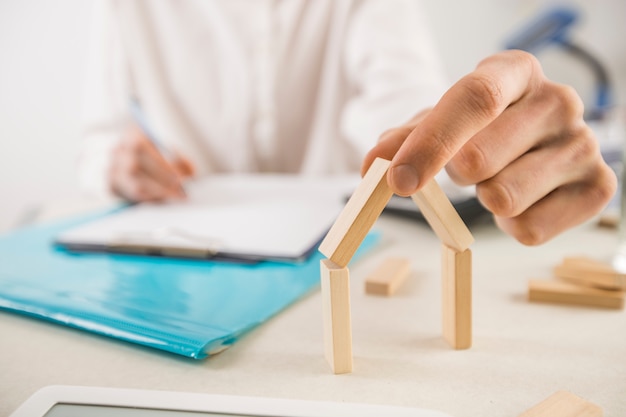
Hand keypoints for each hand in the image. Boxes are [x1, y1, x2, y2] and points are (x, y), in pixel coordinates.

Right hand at [109, 125, 195, 201]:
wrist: (136, 159)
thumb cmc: (157, 154)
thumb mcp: (170, 151)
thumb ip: (182, 160)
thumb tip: (191, 174)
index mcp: (131, 135)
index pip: (140, 147)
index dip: (160, 164)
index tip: (179, 177)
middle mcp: (117, 151)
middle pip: (135, 168)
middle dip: (161, 181)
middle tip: (181, 191)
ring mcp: (112, 169)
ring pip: (133, 185)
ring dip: (158, 193)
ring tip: (176, 196)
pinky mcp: (112, 186)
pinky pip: (132, 196)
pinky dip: (151, 199)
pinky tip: (164, 199)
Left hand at [363, 50, 616, 244]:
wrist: (529, 140)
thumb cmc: (480, 128)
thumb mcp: (438, 123)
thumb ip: (404, 140)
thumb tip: (373, 165)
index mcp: (516, 72)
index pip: (474, 99)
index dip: (431, 143)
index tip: (397, 181)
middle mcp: (558, 102)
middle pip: (480, 158)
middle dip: (456, 176)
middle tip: (465, 170)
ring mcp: (583, 145)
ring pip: (503, 199)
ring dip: (485, 201)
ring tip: (498, 181)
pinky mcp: (597, 189)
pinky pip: (529, 229)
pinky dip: (511, 224)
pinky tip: (522, 201)